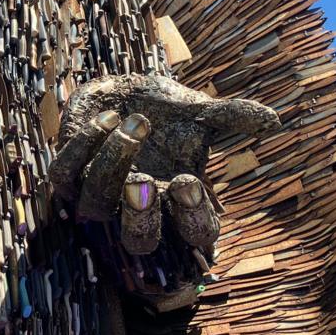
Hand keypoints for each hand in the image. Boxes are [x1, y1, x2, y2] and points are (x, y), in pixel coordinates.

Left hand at [49, 74, 279, 255]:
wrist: (121, 94)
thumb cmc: (167, 113)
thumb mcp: (200, 113)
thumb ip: (232, 117)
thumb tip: (272, 120)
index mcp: (178, 205)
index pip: (194, 234)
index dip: (191, 216)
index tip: (188, 180)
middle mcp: (137, 209)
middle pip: (138, 240)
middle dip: (140, 215)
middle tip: (144, 181)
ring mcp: (98, 195)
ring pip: (95, 205)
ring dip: (112, 165)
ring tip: (133, 125)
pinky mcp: (68, 174)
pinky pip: (63, 175)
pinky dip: (81, 148)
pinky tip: (105, 118)